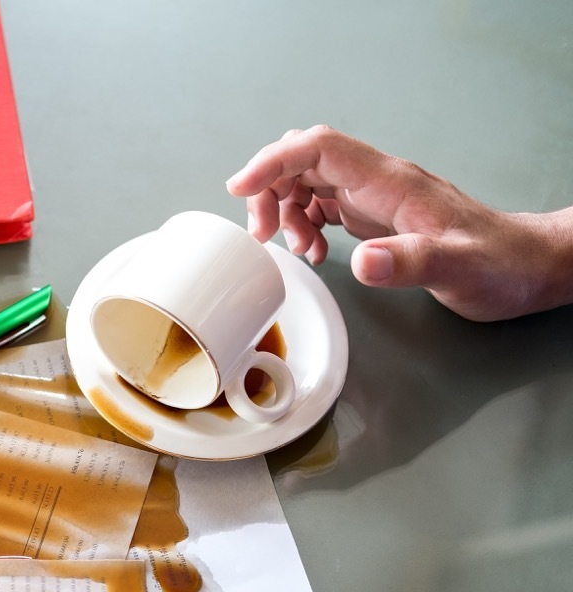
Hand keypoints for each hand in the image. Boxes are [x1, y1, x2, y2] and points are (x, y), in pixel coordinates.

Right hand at [225, 124, 572, 320]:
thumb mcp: (456, 269)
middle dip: (269, 189)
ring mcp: (374, 195)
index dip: (273, 161)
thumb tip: (362, 263)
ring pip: (306, 180)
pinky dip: (303, 223)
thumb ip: (408, 263)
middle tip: (263, 233)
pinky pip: (321, 202)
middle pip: (303, 159)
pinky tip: (312, 250)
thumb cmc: (498, 264)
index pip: (318, 148)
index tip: (240, 187)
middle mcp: (378, 181)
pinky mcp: (374, 213)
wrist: (526, 267)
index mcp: (390, 182)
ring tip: (294, 248)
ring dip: (284, 210)